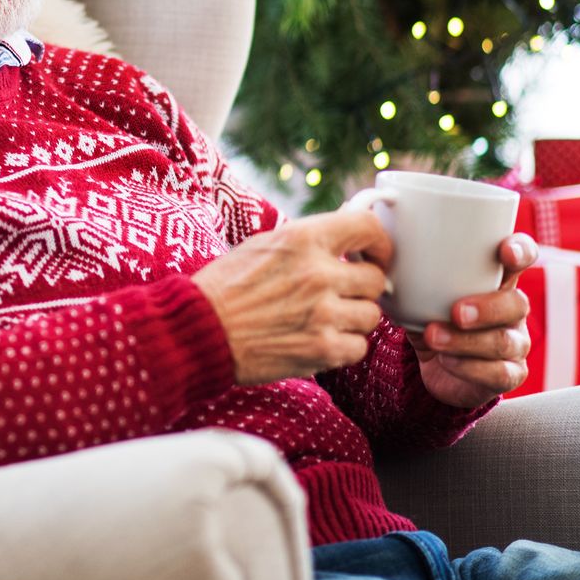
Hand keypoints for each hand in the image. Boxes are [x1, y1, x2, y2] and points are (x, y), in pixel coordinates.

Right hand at [191, 212, 392, 384]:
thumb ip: (309, 242)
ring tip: (326, 319)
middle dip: (361, 287)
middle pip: (376, 279)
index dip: (379, 243)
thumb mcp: (265, 244)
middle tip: (342, 293)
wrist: (200, 328)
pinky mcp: (322, 349)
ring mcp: (324, 314)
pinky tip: (320, 340)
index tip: (373, 254)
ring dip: (354, 318)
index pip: (369, 229)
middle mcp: (319, 273)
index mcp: (304, 239)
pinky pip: (359, 347)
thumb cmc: (226, 285)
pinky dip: (344, 346)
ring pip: (372, 315)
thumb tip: (347, 240)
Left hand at [407, 233, 536, 407]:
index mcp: (494, 278)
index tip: (504, 251)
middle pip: (517, 303)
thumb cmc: (428, 314)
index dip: (520, 250)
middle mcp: (510, 309)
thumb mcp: (415, 290)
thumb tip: (362, 248)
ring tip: (435, 336)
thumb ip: (400, 268)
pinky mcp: (507, 374)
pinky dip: (472, 367)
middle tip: (456, 312)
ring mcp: (514, 342)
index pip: (521, 256)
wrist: (434, 365)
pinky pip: (500, 373)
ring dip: (469, 340)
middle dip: (488, 307)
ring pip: (506, 340)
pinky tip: (448, 361)